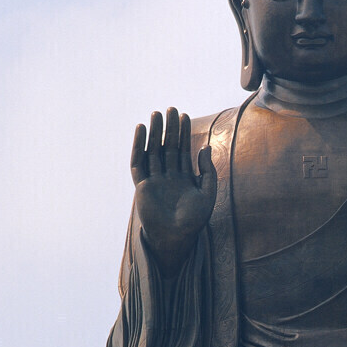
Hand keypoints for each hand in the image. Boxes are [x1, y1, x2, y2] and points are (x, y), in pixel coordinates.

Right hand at [131, 107, 217, 274]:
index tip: (185, 116)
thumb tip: (205, 147)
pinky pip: (138, 162)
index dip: (183, 133)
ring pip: (153, 151)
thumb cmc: (194, 220)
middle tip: (171, 109)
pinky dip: (139, 146)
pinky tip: (141, 130)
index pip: (182, 150)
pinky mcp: (141, 185)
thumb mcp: (208, 193)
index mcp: (183, 178)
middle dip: (169, 128)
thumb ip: (207, 171)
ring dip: (154, 133)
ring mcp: (154, 180)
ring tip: (156, 114)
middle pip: (167, 147)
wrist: (176, 237)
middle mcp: (168, 177)